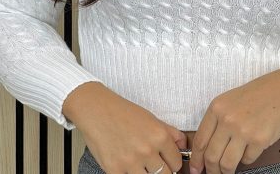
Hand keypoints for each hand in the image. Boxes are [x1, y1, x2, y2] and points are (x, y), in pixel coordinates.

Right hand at [63, 82, 187, 173]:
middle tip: (154, 164)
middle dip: (162, 171)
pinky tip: (127, 166)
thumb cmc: (123, 112)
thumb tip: (183, 145)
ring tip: (140, 163)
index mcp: (159, 136)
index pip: (176, 162)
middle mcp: (147, 150)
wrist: (96, 111)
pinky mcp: (114, 170)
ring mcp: (130, 162)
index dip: (173, 163)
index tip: (168, 162)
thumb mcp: (151, 118)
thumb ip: (170, 133)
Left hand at [189, 67, 279, 173]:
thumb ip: (217, 122)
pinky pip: (247, 160)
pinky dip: (246, 159)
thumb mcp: (230, 102)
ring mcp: (243, 130)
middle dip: (211, 170)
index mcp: (217, 107)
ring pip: (227, 164)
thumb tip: (206, 149)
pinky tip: (250, 150)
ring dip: (226, 172)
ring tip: (228, 171)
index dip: (196, 160)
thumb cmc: (257, 95)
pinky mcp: (259, 140)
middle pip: (211, 156)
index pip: (200, 140)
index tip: (195, 170)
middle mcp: (227, 119)